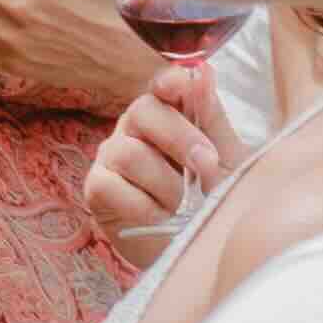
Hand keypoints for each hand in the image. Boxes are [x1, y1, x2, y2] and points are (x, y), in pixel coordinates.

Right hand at [82, 54, 236, 256]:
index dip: (170, 82)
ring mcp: (112, 157)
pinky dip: (143, 205)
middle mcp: (136, 130)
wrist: (197, 251)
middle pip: (143, 110)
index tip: (178, 85)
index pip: (164, 86)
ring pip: (129, 152)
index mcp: (170, 116)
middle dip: (179, 138)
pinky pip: (112, 185)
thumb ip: (211, 116)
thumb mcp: (224, 159)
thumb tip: (203, 70)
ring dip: (166, 184)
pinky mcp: (97, 189)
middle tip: (206, 165)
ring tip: (185, 206)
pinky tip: (160, 218)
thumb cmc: (212, 202)